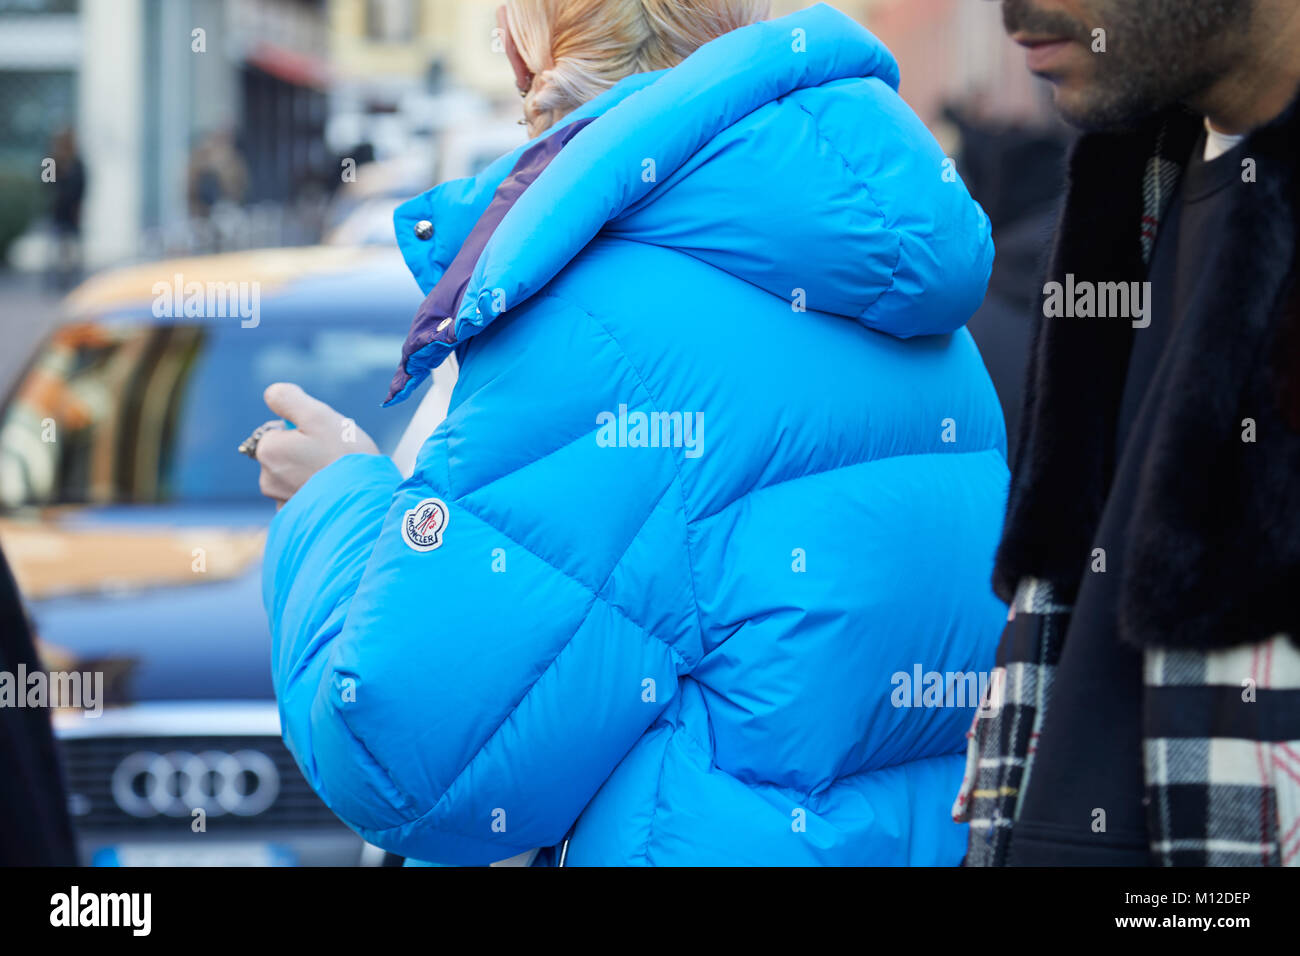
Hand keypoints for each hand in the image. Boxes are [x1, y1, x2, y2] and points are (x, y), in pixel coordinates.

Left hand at [254, 383, 378, 505]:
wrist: (367, 500)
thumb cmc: (345, 455)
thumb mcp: (318, 414)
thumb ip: (288, 398)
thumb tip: (272, 394)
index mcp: (268, 450)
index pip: (278, 429)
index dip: (302, 429)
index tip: (324, 437)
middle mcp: (267, 479)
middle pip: (285, 453)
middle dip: (305, 451)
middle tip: (333, 454)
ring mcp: (281, 501)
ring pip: (294, 475)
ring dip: (311, 472)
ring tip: (337, 473)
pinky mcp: (297, 518)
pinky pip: (303, 497)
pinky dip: (316, 492)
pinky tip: (334, 491)